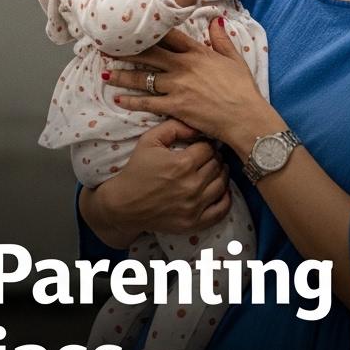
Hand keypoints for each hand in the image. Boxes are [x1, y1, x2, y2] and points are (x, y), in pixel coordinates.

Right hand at [79, 119, 230, 247]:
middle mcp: (192, 185)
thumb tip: (197, 126)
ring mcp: (194, 206)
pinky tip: (221, 190)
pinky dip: (225, 199)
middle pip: (217, 165)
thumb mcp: (149, 140)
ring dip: (221, 175)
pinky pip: (222, 210)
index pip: (208, 148)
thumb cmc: (137, 170)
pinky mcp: (194, 223)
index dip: (205, 144)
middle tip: (207, 157)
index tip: (201, 146)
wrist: (124, 204)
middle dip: (213, 158)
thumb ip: (174, 127)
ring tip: (214, 170)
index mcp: (182, 163)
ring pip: (222, 185)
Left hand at [106, 22, 279, 151]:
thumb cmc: (243, 90)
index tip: (133, 25)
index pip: (169, 36)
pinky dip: (131, 101)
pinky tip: (118, 99)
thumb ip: (222, 39)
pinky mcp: (175, 106)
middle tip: (107, 46)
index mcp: (198, 53)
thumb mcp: (235, 60)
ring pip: (144, 78)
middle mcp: (183, 66)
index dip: (150, 30)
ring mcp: (177, 86)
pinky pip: (148, 102)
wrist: (245, 117)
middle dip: (127, 50)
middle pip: (149, 55)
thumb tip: (215, 20)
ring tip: (105, 73)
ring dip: (123, 75)